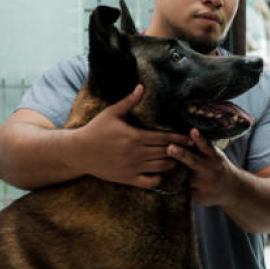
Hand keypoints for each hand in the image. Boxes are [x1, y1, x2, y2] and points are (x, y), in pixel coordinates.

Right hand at [69, 85, 191, 188]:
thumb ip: (129, 102)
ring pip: (162, 167)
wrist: (78, 151)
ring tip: (178, 157)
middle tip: (190, 148)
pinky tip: (160, 171)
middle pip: (167, 152)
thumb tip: (141, 86)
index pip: (165, 138)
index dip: (180, 138)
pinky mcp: (128, 178)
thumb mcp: (112, 113)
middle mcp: (136, 153)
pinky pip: (150, 182)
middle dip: (181, 150)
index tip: (191, 138)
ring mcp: (133, 167)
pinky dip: (159, 177)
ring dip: (173, 163)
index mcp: (135, 136)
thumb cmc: (96, 129)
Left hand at [167, 128, 237, 206]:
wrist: (232, 189)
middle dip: (181, 154)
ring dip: (181, 175)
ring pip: (184, 177)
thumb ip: (202, 149)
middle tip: (170, 148)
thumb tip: (179, 137)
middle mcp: (211, 170)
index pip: (206, 146)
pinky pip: (185, 189)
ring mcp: (205, 185)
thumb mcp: (215, 155)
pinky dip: (185, 186)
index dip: (199, 139)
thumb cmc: (217, 167)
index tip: (193, 130)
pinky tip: (195, 187)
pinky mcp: (200, 196)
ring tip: (189, 175)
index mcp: (214, 157)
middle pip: (193, 161)